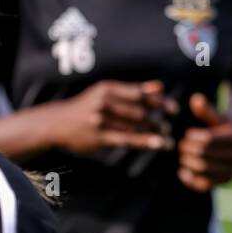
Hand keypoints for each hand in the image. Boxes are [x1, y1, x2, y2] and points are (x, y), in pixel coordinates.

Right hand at [53, 80, 177, 152]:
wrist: (56, 122)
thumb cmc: (87, 105)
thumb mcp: (106, 92)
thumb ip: (134, 90)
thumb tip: (161, 87)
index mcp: (108, 89)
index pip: (140, 94)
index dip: (160, 102)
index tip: (175, 109)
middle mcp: (104, 102)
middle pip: (139, 111)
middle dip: (158, 120)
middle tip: (169, 126)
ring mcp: (100, 120)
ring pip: (135, 127)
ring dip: (155, 133)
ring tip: (169, 140)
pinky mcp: (98, 137)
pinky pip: (127, 140)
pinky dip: (145, 142)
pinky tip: (159, 145)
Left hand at [177, 93, 231, 191]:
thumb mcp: (223, 119)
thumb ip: (208, 111)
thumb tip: (195, 98)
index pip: (208, 140)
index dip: (194, 137)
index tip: (189, 133)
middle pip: (203, 155)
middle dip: (188, 149)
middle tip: (182, 144)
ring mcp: (231, 171)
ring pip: (203, 170)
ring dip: (188, 162)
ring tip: (184, 155)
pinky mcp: (225, 182)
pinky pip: (205, 185)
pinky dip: (191, 180)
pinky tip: (183, 172)